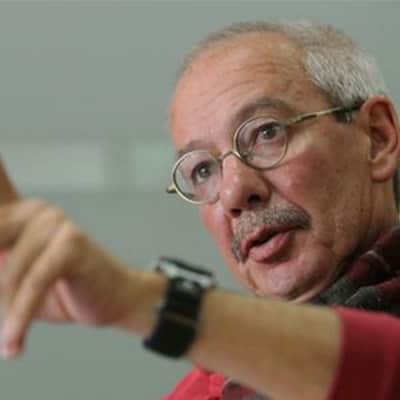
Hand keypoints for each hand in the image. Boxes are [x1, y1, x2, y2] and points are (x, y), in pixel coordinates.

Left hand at [0, 160, 144, 358]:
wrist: (114, 298)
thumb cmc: (58, 290)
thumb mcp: (9, 283)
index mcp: (15, 212)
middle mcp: (34, 209)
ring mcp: (55, 222)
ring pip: (7, 271)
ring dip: (5, 309)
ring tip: (8, 335)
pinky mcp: (73, 243)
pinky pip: (34, 282)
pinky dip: (20, 317)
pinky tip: (14, 344)